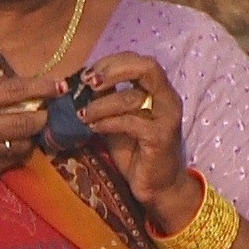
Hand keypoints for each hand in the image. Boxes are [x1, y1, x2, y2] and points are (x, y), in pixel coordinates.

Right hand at [0, 74, 67, 188]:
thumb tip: (28, 91)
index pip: (13, 92)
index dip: (40, 88)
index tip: (59, 86)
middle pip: (23, 123)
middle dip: (42, 116)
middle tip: (48, 111)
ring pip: (21, 145)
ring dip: (31, 135)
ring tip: (30, 127)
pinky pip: (11, 160)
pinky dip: (18, 150)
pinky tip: (14, 142)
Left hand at [71, 52, 193, 227]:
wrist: (158, 186)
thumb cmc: (137, 153)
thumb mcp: (118, 122)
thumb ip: (107, 102)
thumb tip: (80, 87)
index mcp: (159, 90)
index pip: (139, 61)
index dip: (112, 62)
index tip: (88, 74)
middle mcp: (168, 98)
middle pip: (146, 67)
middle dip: (113, 70)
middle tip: (88, 83)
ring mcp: (167, 117)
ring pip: (132, 97)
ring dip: (100, 104)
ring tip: (81, 114)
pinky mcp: (160, 137)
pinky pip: (130, 122)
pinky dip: (108, 123)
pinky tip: (94, 128)